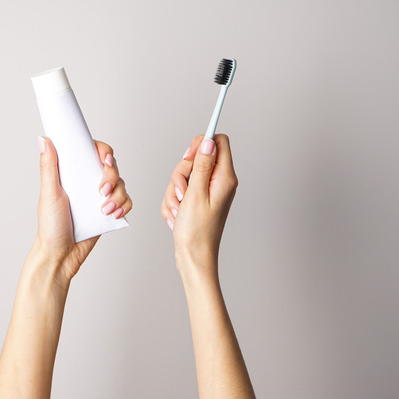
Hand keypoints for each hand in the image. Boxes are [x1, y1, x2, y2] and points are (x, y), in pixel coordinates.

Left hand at [33, 136, 131, 283]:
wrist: (61, 255)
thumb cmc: (50, 225)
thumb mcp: (49, 194)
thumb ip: (49, 167)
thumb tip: (44, 139)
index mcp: (73, 173)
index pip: (93, 152)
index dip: (103, 151)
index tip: (104, 160)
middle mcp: (88, 182)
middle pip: (111, 166)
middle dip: (112, 176)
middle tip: (102, 191)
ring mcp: (100, 197)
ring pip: (121, 185)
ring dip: (118, 195)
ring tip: (105, 209)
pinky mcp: (109, 212)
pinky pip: (126, 203)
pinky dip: (124, 207)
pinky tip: (113, 215)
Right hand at [161, 134, 237, 273]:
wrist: (193, 257)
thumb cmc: (197, 232)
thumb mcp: (196, 194)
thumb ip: (203, 165)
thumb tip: (209, 142)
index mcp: (224, 178)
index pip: (219, 142)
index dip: (202, 143)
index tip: (189, 155)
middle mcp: (219, 182)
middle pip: (196, 158)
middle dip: (181, 173)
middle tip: (182, 192)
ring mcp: (207, 191)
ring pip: (185, 175)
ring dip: (174, 190)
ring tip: (178, 209)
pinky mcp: (197, 200)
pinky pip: (180, 190)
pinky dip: (174, 201)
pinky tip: (177, 215)